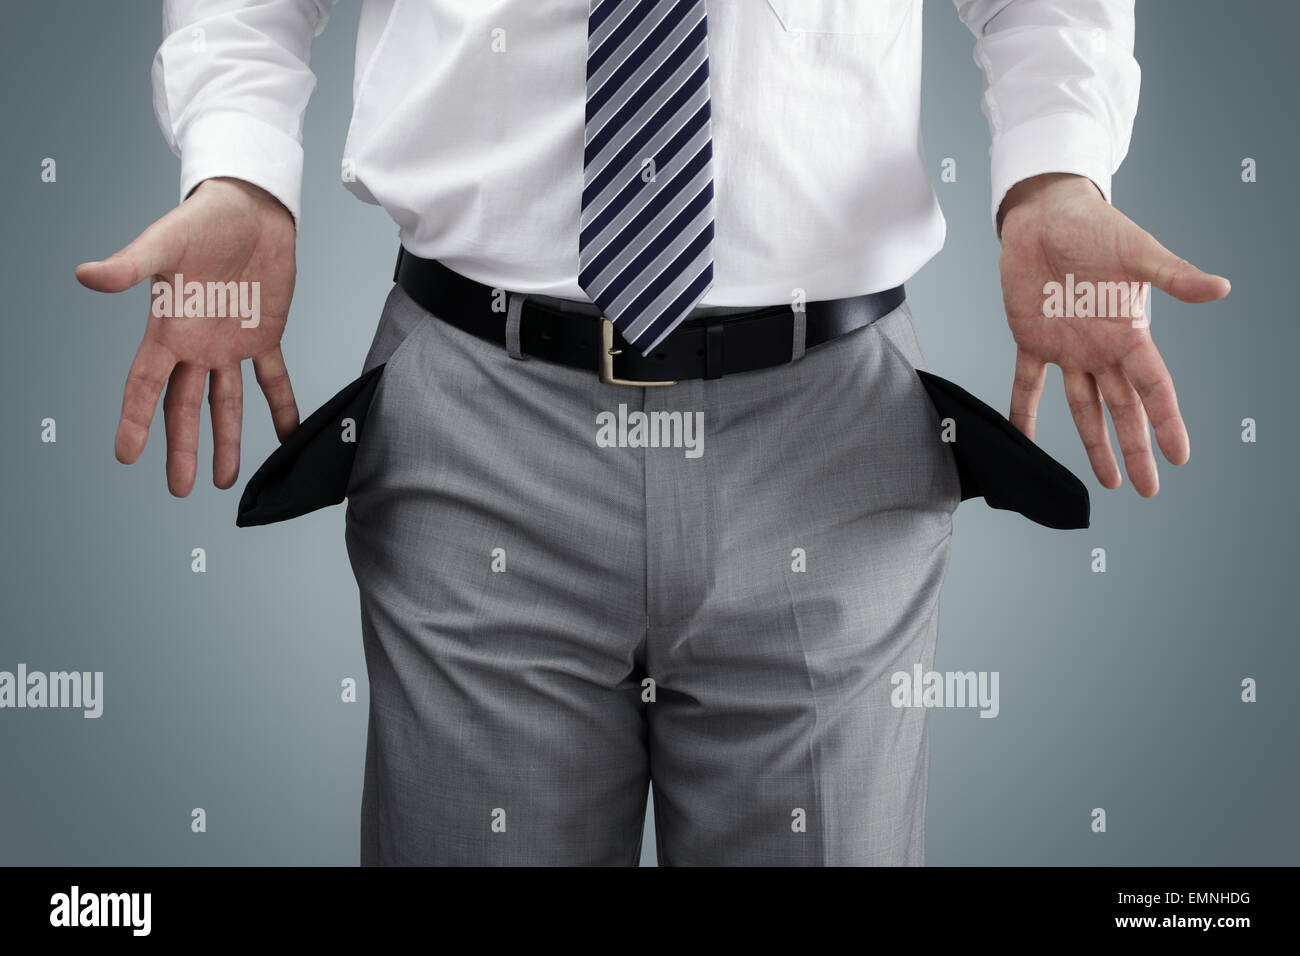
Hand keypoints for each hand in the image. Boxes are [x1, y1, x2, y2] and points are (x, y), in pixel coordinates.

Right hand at [76, 177, 299, 495]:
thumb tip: (86, 276)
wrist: (250, 207)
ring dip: (227, 441)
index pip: (146, 385)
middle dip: (181, 448)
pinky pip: (273, 379)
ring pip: (225, 404)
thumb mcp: (165, 244)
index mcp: (168, 329)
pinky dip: (283, 406)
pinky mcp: (265, 335)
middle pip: (184, 407)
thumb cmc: (202, 220)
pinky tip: (288, 435)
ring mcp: (231, 343)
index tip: (127, 456)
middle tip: (180, 488)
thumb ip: (130, 265)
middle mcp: (196, 344)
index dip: (135, 420)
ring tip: (224, 480)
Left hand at [998, 173, 1229, 496]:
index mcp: (1129, 332)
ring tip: (1108, 480)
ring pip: (1084, 407)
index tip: (1179, 455)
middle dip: (1136, 448)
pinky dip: (1024, 411)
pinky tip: (1024, 441)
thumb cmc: (1095, 227)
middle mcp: (1101, 348)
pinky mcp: (1032, 340)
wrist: (1045, 215)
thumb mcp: (1137, 252)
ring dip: (1094, 443)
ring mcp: (1067, 348)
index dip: (1166, 422)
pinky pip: (1027, 385)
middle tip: (1148, 488)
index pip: (1154, 387)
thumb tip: (1221, 289)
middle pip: (1123, 408)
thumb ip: (1174, 276)